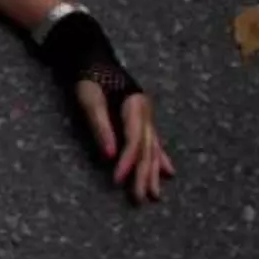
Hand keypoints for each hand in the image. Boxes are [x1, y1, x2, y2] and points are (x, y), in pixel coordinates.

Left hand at [75, 82, 174, 202]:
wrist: (93, 59)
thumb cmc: (90, 78)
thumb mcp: (90, 100)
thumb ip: (100, 127)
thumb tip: (109, 156)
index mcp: (136, 106)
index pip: (133, 141)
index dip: (127, 162)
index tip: (117, 180)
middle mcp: (146, 113)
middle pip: (146, 149)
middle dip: (143, 175)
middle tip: (140, 198)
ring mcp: (146, 117)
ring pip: (152, 149)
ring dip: (153, 172)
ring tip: (154, 195)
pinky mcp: (140, 120)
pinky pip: (153, 143)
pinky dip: (159, 159)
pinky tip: (168, 172)